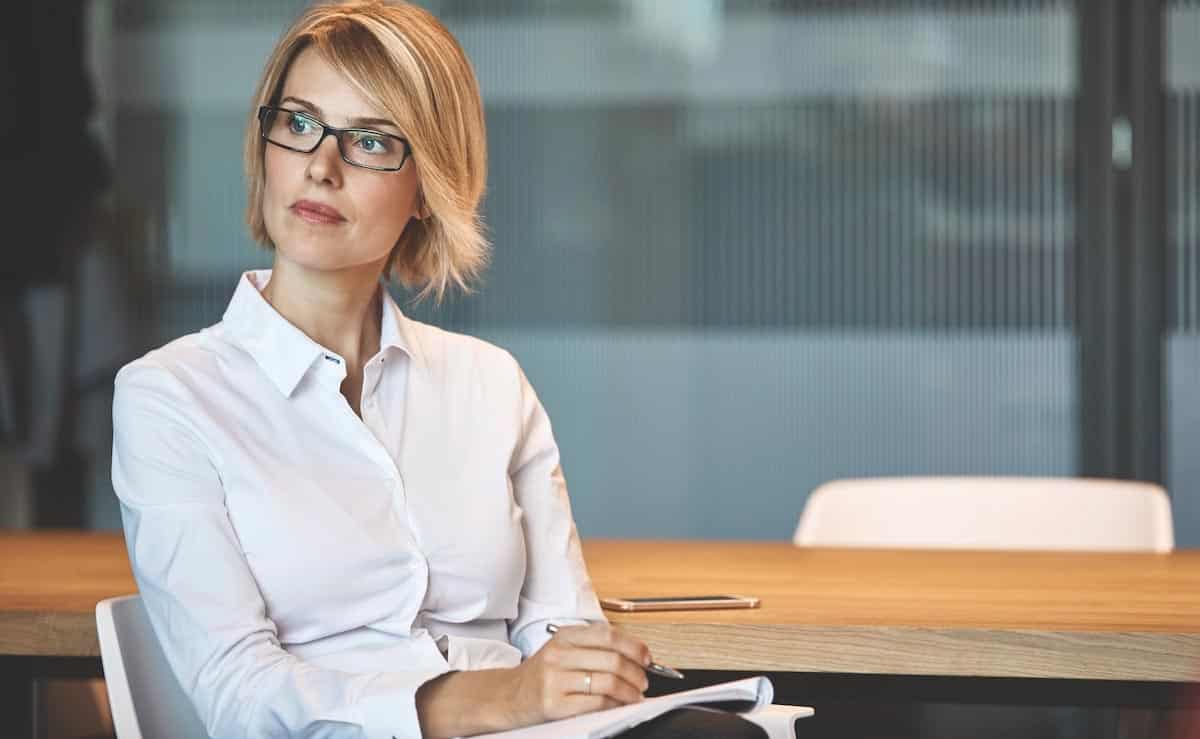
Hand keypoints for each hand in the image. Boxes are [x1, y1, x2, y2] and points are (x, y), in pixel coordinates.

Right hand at [505, 623, 650, 726]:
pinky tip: (617, 705)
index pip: (608, 635)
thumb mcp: (562, 650)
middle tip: (643, 681)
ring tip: (634, 695)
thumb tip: (635, 654)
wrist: (508, 696)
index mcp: (564, 636)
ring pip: (607, 682)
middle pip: (612, 660)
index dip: (634, 646)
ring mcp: (555, 679)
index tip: (647, 657)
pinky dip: (614, 705)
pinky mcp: (554, 704)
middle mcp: (559, 654)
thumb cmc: (541, 674)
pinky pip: (596, 703)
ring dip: (629, 691)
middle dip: (636, 673)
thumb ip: (593, 648)